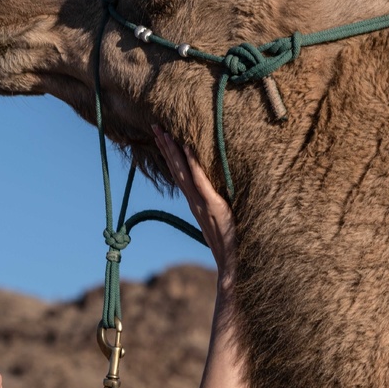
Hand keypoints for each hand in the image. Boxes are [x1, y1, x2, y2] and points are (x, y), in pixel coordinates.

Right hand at [153, 126, 235, 280]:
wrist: (232, 262)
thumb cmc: (229, 244)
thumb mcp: (220, 225)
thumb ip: (214, 211)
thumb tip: (216, 212)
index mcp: (196, 204)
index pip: (179, 175)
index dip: (170, 157)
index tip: (162, 138)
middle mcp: (194, 202)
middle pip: (176, 169)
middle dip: (166, 147)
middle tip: (156, 126)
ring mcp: (201, 203)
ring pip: (183, 173)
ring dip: (173, 151)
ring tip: (165, 132)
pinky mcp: (213, 206)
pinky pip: (201, 182)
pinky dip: (194, 165)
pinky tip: (188, 149)